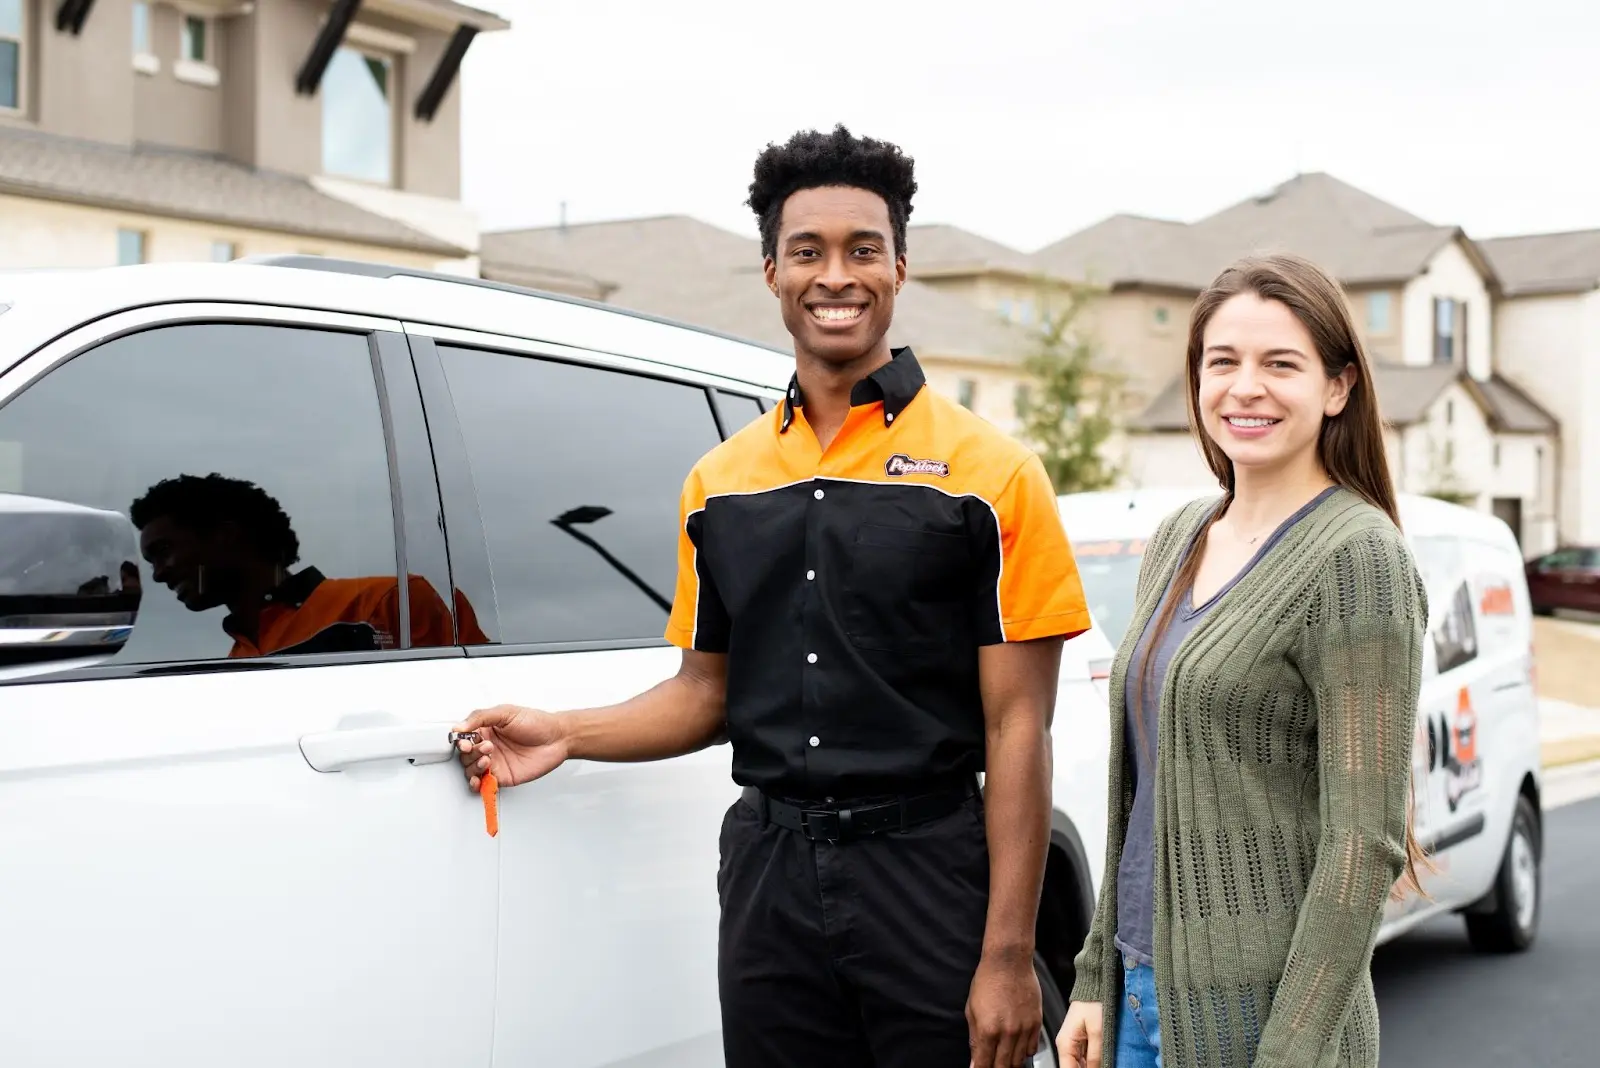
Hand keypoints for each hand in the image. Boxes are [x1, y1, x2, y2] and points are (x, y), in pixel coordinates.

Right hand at [453, 704, 569, 790]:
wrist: (558, 738)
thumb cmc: (537, 723)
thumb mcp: (506, 712)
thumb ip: (480, 717)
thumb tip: (459, 727)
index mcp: (486, 730)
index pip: (464, 737)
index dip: (461, 741)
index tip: (465, 741)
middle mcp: (488, 747)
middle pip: (465, 755)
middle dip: (470, 753)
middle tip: (485, 747)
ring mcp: (494, 763)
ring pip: (471, 770)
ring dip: (473, 767)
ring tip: (487, 759)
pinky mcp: (502, 777)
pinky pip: (483, 784)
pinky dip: (476, 785)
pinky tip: (478, 779)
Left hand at [966, 951, 1040, 1067]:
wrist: (1009, 962)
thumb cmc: (988, 981)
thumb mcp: (972, 1010)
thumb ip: (974, 1039)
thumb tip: (974, 1060)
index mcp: (988, 1030)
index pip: (984, 1064)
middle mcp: (1008, 1033)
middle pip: (1003, 1066)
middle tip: (991, 1065)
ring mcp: (1024, 1029)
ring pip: (1019, 1061)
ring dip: (1010, 1063)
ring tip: (1003, 1058)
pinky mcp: (1037, 1024)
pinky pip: (1033, 1049)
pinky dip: (1024, 1052)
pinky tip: (1017, 1047)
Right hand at [1056, 1001, 1102, 1067]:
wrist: (1095, 987)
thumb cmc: (1094, 1002)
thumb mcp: (1098, 1031)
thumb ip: (1096, 1055)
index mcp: (1065, 1043)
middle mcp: (1065, 1044)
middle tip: (1101, 1065)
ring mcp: (1071, 1043)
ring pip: (1078, 1064)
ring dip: (1090, 1066)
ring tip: (1102, 1063)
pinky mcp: (1079, 1040)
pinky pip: (1083, 1058)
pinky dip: (1091, 1062)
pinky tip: (1101, 1061)